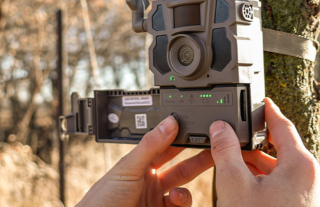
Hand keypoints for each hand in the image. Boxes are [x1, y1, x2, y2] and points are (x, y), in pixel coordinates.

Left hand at [77, 116, 214, 206]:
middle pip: (181, 166)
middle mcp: (151, 179)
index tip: (200, 128)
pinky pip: (181, 206)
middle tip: (216, 147)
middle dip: (198, 157)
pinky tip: (178, 199)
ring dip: (189, 186)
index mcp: (141, 163)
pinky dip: (184, 201)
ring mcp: (157, 198)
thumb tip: (169, 122)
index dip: (182, 137)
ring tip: (184, 187)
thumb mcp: (129, 167)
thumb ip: (151, 145)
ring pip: (184, 187)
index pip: (166, 146)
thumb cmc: (104, 197)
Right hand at [209, 98, 319, 206]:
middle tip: (236, 136)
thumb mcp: (234, 183)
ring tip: (236, 165)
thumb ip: (226, 150)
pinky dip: (269, 181)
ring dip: (260, 165)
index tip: (263, 101)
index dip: (269, 111)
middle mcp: (314, 179)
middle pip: (283, 149)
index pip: (284, 126)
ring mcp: (313, 197)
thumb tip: (220, 127)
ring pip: (284, 170)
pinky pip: (288, 186)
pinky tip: (249, 186)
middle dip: (257, 144)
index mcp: (302, 165)